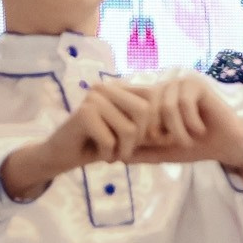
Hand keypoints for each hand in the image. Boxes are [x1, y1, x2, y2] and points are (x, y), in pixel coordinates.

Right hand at [0, 82, 153, 199]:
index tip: (145, 142)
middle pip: (145, 112)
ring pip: (130, 129)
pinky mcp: (83, 114)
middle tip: (124, 149)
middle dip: (139, 138)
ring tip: (110, 152)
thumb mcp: (133, 137)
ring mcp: (93, 98)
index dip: (156, 125)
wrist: (64, 154)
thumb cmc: (101, 144)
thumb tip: (178, 133)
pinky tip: (98, 153)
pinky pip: (111, 140)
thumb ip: (153, 131)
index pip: (153, 100)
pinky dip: (108, 154)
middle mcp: (106, 87)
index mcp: (119, 87)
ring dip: (124, 150)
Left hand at [131, 75, 242, 180]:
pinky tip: (200, 130)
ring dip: (177, 130)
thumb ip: (140, 153)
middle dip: (159, 133)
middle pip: (145, 108)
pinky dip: (190, 123)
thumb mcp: (163, 152)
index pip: (130, 103)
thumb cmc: (195, 146)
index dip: (136, 125)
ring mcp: (178, 84)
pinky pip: (183, 103)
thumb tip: (112, 158)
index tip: (152, 142)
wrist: (226, 144)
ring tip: (188, 140)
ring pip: (165, 107)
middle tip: (174, 143)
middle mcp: (162, 88)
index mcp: (150, 100)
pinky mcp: (196, 84)